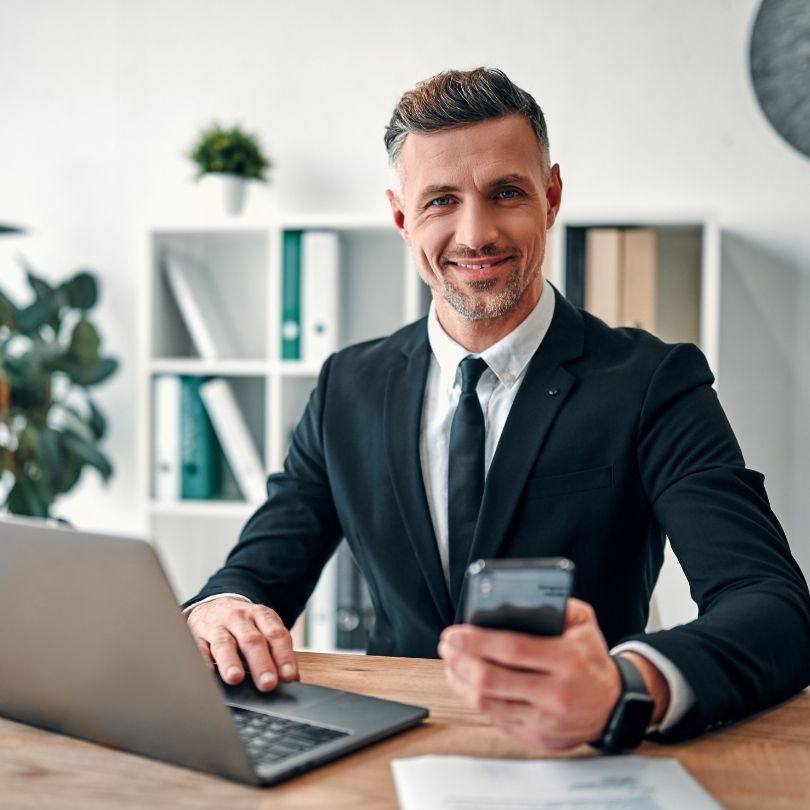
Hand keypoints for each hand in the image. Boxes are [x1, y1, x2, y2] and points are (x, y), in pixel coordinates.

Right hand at [186, 597, 299, 691]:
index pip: (276, 634)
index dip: (284, 655)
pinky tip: (208, 674)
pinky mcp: (197, 635)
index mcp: (261, 615)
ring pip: (224, 643)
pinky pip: (199, 648)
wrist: (214, 606)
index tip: (289, 676)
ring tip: (236, 678)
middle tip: (268, 683)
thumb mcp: (262, 629)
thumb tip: (292, 677)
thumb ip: (277, 650)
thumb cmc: (243, 625)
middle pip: (252, 640)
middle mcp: (239, 619)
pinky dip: (203, 661)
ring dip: (231, 661)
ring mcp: (217, 626)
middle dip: (261, 663)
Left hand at [438, 598, 619, 749]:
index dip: (476, 641)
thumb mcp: (585, 624)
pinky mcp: (537, 737)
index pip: (511, 649)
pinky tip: (466, 684)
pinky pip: (496, 718)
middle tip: (446, 647)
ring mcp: (545, 720)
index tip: (453, 634)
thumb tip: (518, 600)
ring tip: (451, 664)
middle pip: (492, 679)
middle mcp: (556, 693)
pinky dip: (475, 700)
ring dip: (461, 682)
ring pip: (488, 703)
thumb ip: (558, 606)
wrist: (615, 707)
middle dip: (460, 661)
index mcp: (567, 661)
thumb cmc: (591, 659)